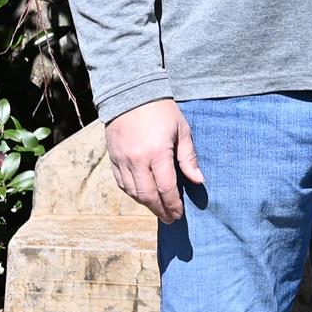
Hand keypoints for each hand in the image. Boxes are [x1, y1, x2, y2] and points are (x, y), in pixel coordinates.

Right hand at [104, 97, 202, 223]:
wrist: (130, 93)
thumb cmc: (161, 110)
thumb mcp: (182, 130)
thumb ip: (188, 158)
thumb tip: (198, 181)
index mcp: (157, 153)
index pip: (166, 188)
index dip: (173, 204)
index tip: (179, 214)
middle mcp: (137, 160)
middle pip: (148, 195)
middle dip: (160, 210)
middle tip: (169, 218)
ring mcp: (122, 160)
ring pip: (132, 192)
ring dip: (146, 204)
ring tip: (158, 209)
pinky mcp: (113, 158)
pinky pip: (121, 183)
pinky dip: (132, 193)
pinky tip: (141, 196)